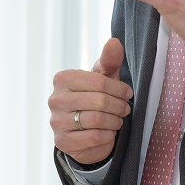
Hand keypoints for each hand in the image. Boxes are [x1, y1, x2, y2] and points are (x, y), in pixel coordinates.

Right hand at [49, 38, 132, 164]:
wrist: (83, 128)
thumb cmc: (95, 95)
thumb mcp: (104, 76)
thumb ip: (110, 59)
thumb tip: (114, 42)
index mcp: (63, 78)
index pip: (99, 82)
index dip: (119, 89)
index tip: (128, 93)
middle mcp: (56, 99)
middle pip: (99, 102)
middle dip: (119, 106)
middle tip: (125, 108)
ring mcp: (56, 121)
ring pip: (97, 120)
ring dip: (115, 121)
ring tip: (118, 119)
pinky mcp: (62, 142)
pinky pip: (94, 138)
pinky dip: (108, 136)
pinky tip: (109, 132)